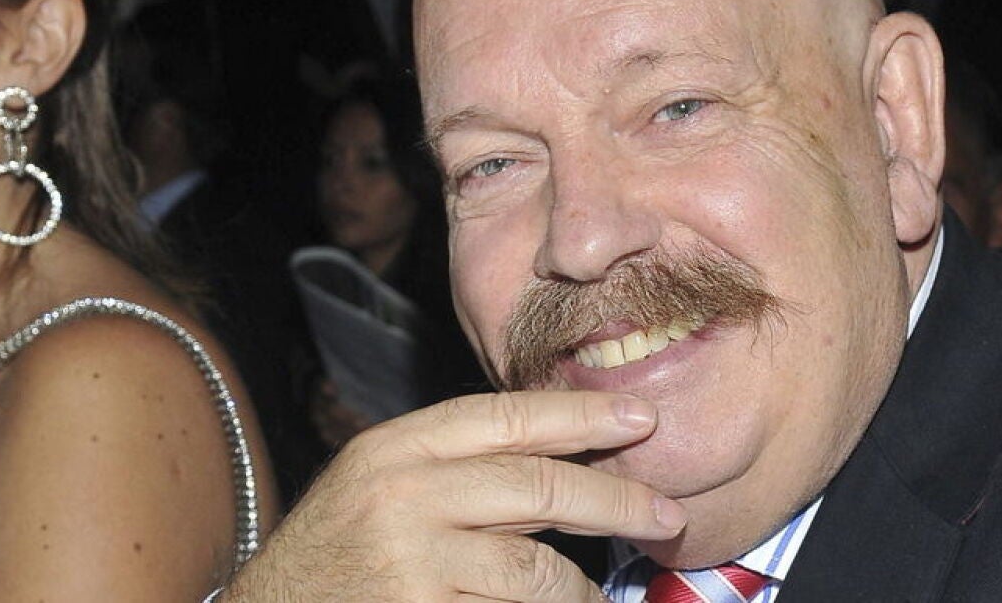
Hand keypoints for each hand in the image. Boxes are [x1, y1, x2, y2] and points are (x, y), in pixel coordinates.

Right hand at [221, 391, 684, 601]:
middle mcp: (400, 498)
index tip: (642, 422)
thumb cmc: (335, 556)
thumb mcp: (380, 484)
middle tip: (667, 513)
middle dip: (616, 499)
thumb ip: (460, 464)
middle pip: (538, 489)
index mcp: (395, 449)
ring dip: (583, 589)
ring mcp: (410, 566)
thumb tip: (568, 450)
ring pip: (536, 573)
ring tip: (601, 595)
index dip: (582, 417)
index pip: (506, 418)